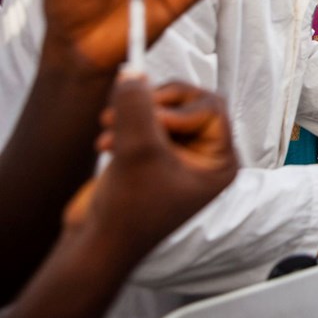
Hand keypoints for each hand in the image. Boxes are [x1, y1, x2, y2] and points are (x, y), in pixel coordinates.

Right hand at [62, 76, 237, 256]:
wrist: (96, 246)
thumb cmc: (128, 211)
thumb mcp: (137, 152)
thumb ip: (138, 109)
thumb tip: (134, 72)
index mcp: (221, 161)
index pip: (212, 108)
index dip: (178, 107)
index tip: (150, 121)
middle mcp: (205, 156)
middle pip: (189, 102)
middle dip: (155, 105)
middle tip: (124, 110)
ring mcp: (179, 155)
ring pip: (164, 109)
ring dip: (134, 114)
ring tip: (107, 128)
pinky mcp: (153, 155)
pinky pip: (146, 121)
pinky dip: (125, 124)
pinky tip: (105, 141)